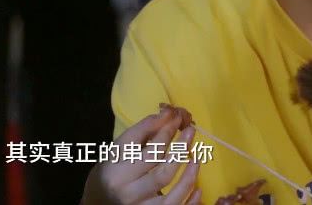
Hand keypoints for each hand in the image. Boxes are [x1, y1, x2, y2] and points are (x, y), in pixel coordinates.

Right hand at [81, 107, 201, 204]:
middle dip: (178, 145)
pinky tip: (199, 188)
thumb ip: (141, 134)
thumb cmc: (112, 174)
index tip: (174, 116)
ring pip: (168, 189)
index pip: (141, 143)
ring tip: (197, 156)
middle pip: (158, 164)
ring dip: (188, 172)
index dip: (161, 127)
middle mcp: (125, 188)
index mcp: (114, 168)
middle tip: (190, 129)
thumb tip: (168, 114)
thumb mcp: (118, 152)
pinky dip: (190, 200)